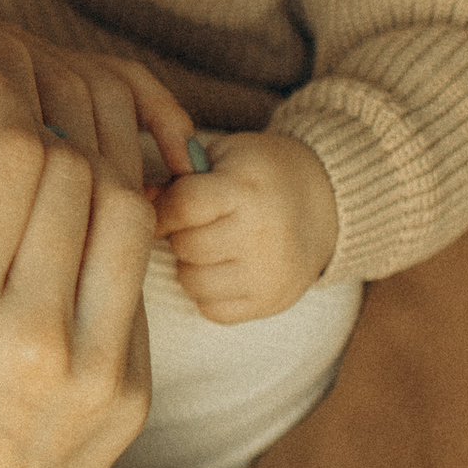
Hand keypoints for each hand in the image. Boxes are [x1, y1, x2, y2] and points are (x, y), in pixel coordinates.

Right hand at [0, 28, 153, 467]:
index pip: (10, 155)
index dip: (5, 87)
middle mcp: (32, 340)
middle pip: (77, 167)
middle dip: (53, 101)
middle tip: (24, 78)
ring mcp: (96, 368)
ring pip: (127, 207)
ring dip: (98, 147)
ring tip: (59, 122)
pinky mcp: (133, 388)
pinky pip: (135, 270)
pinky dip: (115, 214)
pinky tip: (79, 193)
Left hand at [153, 128, 337, 323]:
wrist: (327, 203)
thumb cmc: (262, 173)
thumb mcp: (225, 157)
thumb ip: (181, 176)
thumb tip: (141, 200)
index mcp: (248, 190)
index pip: (181, 207)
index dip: (164, 208)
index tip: (167, 208)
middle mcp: (262, 234)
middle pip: (185, 246)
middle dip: (182, 234)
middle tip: (200, 224)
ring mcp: (269, 273)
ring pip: (192, 282)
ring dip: (192, 265)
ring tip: (214, 246)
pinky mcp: (272, 302)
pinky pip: (212, 310)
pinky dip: (209, 292)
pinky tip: (226, 269)